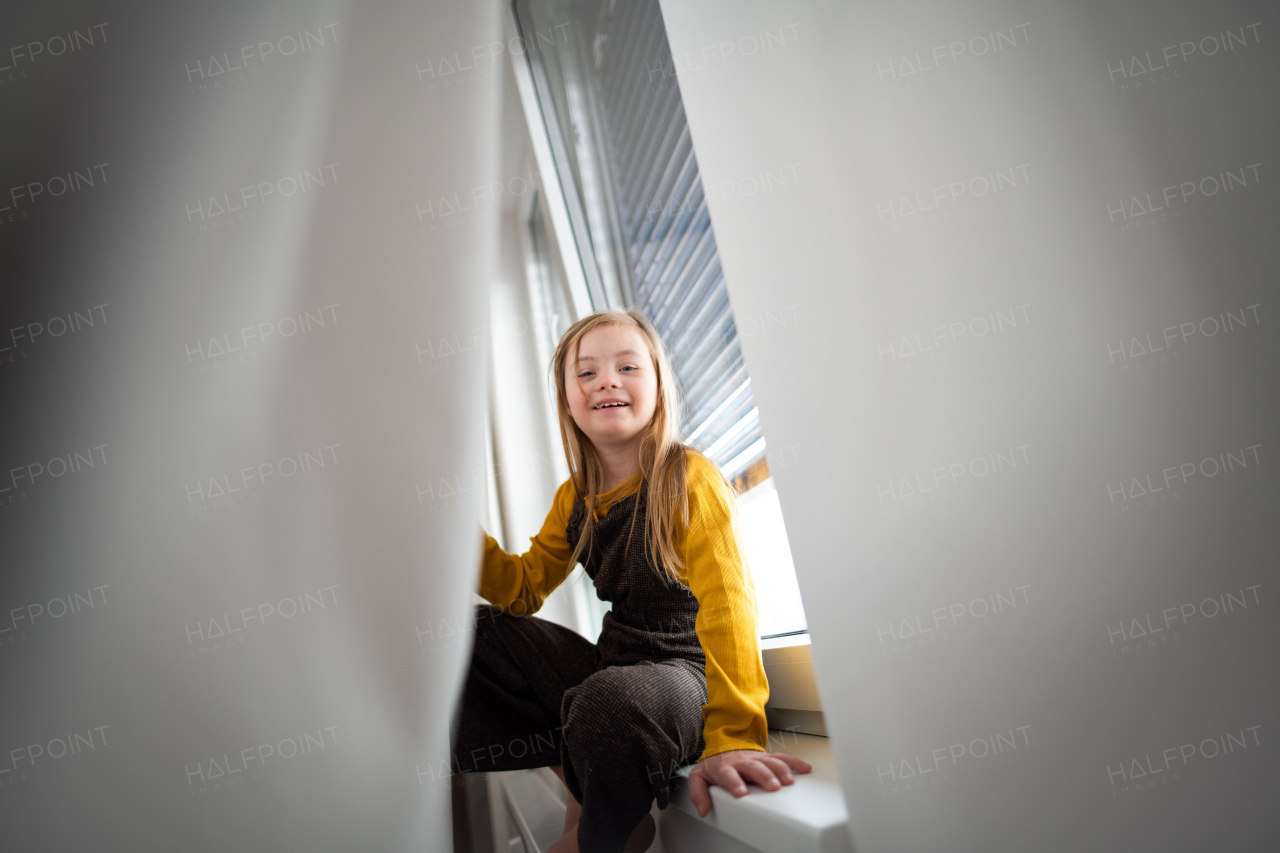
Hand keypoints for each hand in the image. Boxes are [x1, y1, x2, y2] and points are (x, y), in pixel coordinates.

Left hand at [687, 749, 811, 817]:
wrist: (723, 747)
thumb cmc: (714, 766)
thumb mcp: (699, 777)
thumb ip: (698, 793)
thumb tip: (703, 809)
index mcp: (724, 767)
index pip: (729, 775)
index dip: (735, 783)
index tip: (741, 792)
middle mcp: (742, 762)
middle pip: (754, 768)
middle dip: (764, 776)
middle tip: (773, 786)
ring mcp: (756, 759)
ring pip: (770, 762)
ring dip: (780, 770)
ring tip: (789, 781)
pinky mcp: (767, 758)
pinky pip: (782, 758)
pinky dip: (794, 762)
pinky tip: (804, 768)